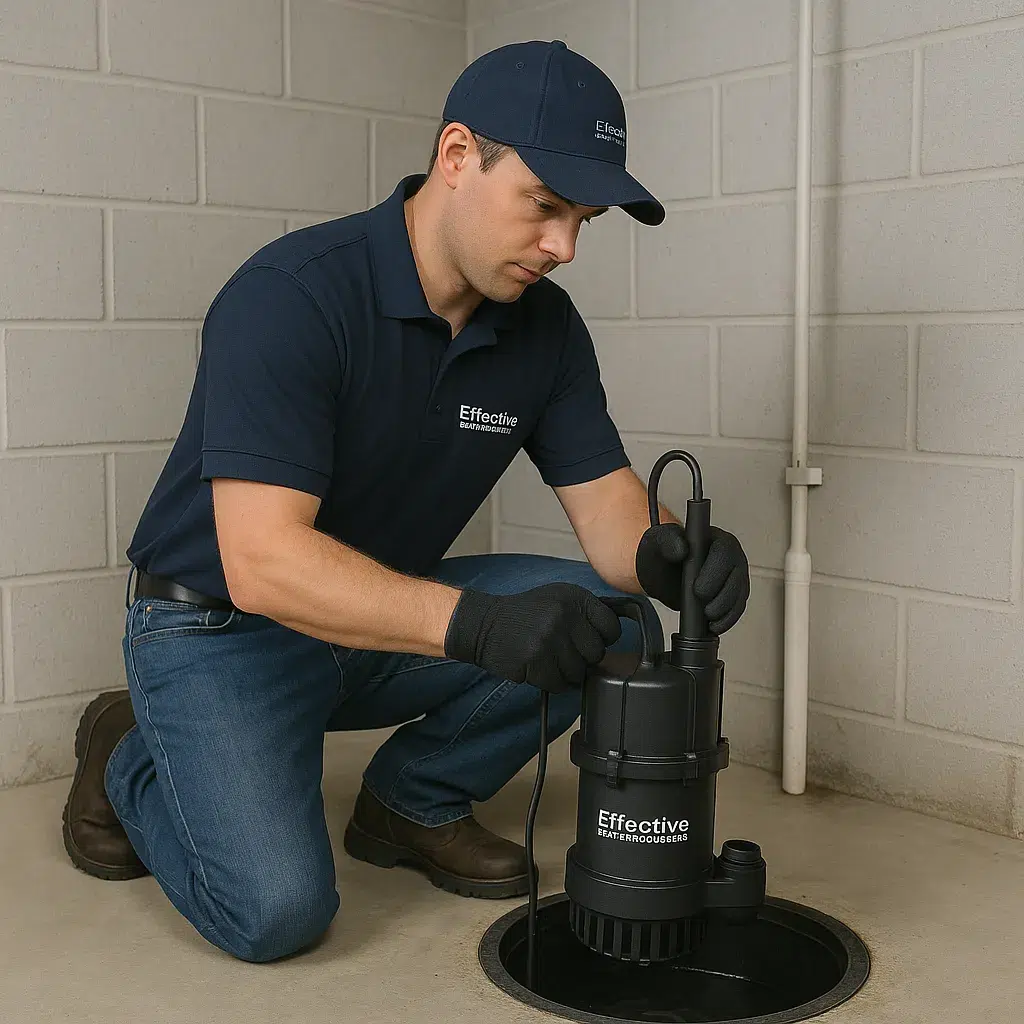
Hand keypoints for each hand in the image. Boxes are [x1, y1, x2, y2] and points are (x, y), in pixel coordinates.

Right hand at [443, 583, 621, 692]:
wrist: (485, 624)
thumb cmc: (524, 615)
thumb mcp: (558, 599)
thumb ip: (586, 612)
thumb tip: (614, 636)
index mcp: (575, 597)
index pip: (611, 627)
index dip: (602, 639)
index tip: (587, 640)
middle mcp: (565, 615)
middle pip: (596, 654)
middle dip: (582, 658)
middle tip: (562, 652)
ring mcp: (550, 638)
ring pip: (578, 672)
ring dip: (565, 672)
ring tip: (548, 659)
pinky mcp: (536, 659)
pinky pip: (559, 684)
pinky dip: (551, 682)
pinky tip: (538, 668)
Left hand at [635, 523, 749, 632]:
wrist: (663, 571)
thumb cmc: (664, 553)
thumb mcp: (660, 543)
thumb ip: (669, 542)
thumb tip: (682, 549)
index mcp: (717, 539)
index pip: (725, 552)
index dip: (714, 573)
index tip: (697, 589)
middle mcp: (731, 556)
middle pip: (737, 577)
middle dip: (720, 596)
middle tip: (702, 605)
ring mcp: (735, 576)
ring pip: (740, 595)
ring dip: (725, 611)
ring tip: (707, 616)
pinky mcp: (734, 594)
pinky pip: (737, 608)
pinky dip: (727, 620)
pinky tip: (714, 625)